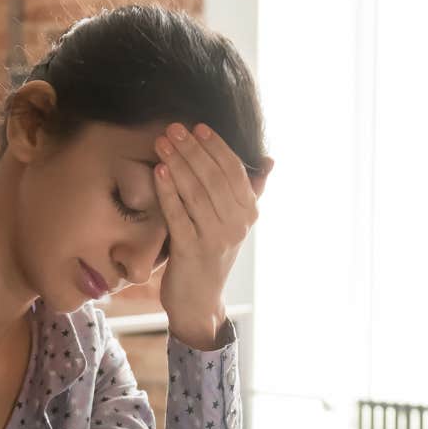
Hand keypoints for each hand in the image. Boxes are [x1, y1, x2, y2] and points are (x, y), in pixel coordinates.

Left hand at [153, 122, 272, 349]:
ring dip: (178, 164)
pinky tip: (158, 171)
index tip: (197, 127)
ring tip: (162, 143)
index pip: (234, 171)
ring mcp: (215, 238)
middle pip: (213, 178)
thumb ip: (249, 191)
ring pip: (195, 192)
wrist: (199, 301)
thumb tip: (268, 161)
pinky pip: (178, 214)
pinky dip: (168, 191)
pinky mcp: (192, 251)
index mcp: (248, 213)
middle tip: (173, 128)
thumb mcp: (234, 223)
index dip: (216, 147)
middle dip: (192, 149)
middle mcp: (237, 225)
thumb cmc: (212, 256)